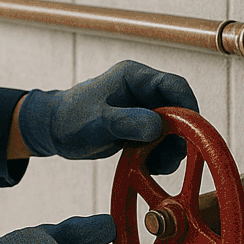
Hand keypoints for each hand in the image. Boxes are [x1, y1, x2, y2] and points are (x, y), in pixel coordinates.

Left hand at [15, 60, 196, 172]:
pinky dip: (159, 154)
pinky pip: (161, 140)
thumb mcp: (98, 122)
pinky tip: (148, 166)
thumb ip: (127, 123)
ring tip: (156, 167)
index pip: (175, 86)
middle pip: (179, 110)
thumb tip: (158, 127)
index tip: (191, 134)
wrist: (52, 130)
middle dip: (179, 136)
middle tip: (169, 159)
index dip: (188, 108)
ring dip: (170, 149)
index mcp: (133, 77)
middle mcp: (142, 89)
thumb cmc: (69, 119)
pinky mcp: (139, 125)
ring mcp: (142, 108)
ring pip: (173, 128)